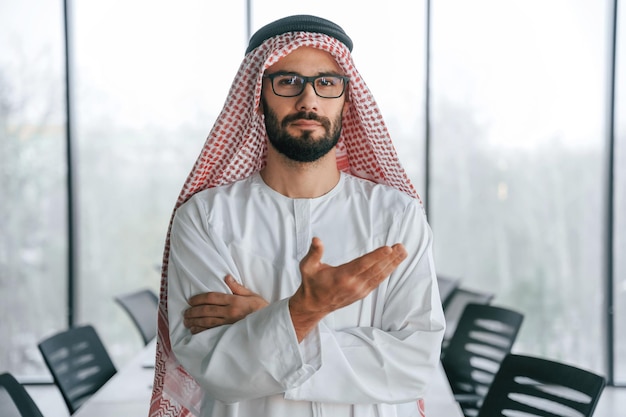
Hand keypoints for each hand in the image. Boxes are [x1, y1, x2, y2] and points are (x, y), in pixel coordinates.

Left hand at [183, 275, 268, 333]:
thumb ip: (237, 287)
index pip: (212, 298)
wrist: (270, 324)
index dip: (199, 299)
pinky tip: (195, 332)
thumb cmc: (261, 309)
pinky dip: (202, 332)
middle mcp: (230, 312)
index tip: (191, 301)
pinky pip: (213, 333)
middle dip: (193, 311)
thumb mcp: (251, 295)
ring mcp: (229, 324)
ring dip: (195, 322)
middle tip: (185, 312)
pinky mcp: (229, 334)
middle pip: (207, 310)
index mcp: (234, 301)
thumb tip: (226, 277)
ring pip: (207, 322)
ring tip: (187, 321)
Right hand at [289, 237, 407, 340]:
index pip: (362, 264)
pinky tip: (394, 264)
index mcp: (342, 276)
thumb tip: (316, 240)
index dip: (376, 256)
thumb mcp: (307, 267)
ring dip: (392, 264)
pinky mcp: (362, 293)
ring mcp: (359, 290)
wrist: (314, 305)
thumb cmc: (311, 283)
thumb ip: (313, 253)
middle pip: (376, 269)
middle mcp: (353, 284)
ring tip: (403, 253)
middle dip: (390, 258)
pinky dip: (387, 272)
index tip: (388, 248)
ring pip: (379, 275)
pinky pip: (377, 281)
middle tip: (402, 247)